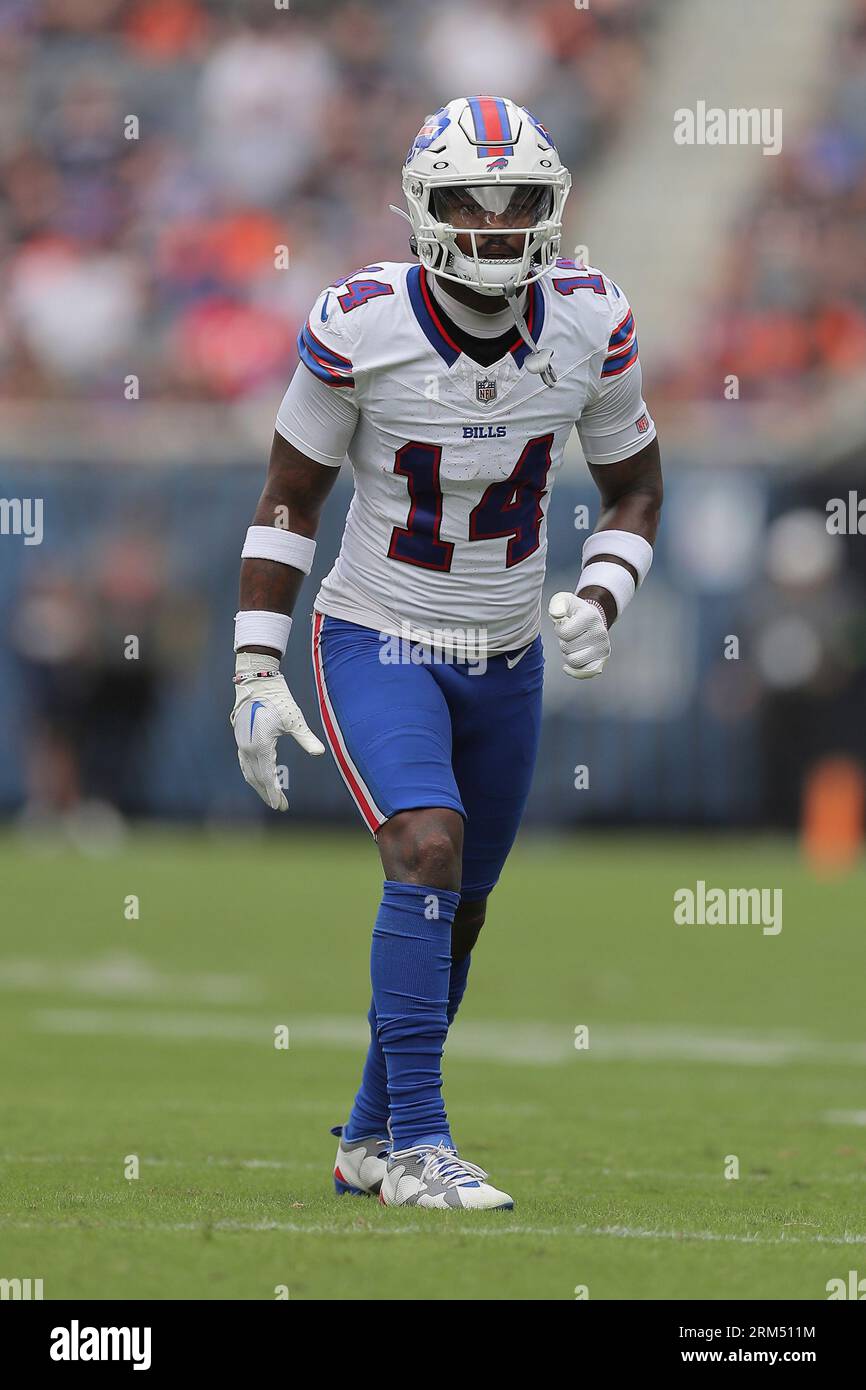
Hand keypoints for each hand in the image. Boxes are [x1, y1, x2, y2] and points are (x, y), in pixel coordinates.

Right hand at [230, 652, 324, 809]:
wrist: (257, 681)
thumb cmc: (278, 699)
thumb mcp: (294, 719)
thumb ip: (306, 738)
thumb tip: (320, 752)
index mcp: (260, 746)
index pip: (266, 776)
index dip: (274, 793)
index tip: (281, 806)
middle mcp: (247, 747)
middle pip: (256, 778)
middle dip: (268, 793)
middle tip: (281, 806)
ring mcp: (242, 743)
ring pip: (249, 772)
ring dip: (259, 785)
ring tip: (271, 796)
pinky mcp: (241, 738)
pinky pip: (245, 763)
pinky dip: (253, 774)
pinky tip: (260, 778)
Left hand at [548, 592, 610, 678]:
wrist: (591, 619)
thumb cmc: (575, 612)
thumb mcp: (564, 601)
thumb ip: (557, 604)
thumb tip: (557, 614)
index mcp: (590, 617)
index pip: (564, 633)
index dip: (559, 629)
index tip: (565, 624)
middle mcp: (600, 633)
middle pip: (567, 649)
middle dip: (563, 642)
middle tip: (571, 634)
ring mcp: (603, 648)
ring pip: (573, 662)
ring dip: (568, 654)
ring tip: (573, 644)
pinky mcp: (602, 661)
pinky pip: (584, 674)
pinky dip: (574, 671)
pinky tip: (569, 665)